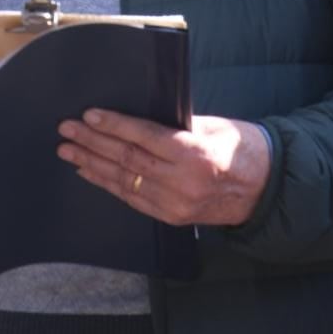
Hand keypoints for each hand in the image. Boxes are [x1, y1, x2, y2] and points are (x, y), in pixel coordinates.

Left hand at [57, 111, 270, 226]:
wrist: (266, 189)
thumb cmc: (241, 148)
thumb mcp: (212, 126)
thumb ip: (175, 124)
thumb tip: (136, 117)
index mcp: (194, 154)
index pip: (143, 137)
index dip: (113, 126)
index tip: (88, 115)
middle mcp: (182, 182)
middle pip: (127, 160)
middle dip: (92, 144)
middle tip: (66, 131)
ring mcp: (175, 204)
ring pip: (125, 182)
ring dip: (92, 165)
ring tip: (69, 151)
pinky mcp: (172, 218)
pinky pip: (133, 199)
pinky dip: (109, 184)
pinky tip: (91, 172)